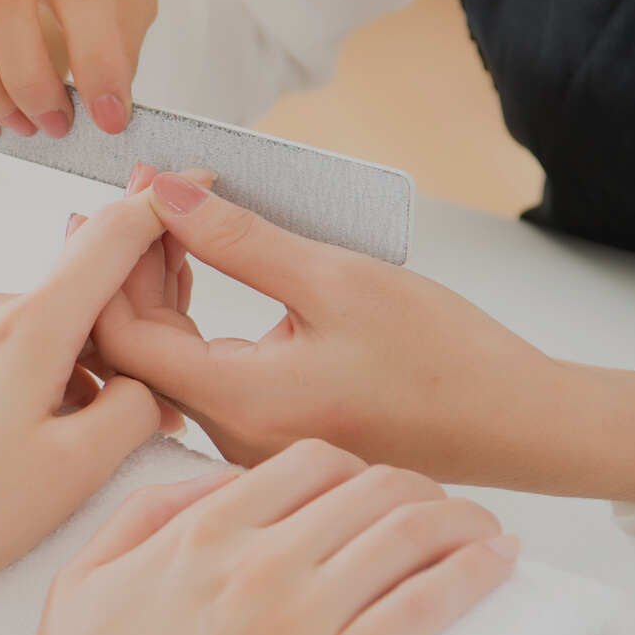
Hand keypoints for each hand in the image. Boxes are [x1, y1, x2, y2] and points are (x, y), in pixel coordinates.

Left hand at [0, 194, 176, 594]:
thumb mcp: (70, 474)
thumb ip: (133, 415)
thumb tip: (148, 386)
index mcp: (31, 326)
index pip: (111, 239)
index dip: (158, 210)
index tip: (190, 184)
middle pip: (63, 314)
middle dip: (87, 366)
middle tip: (78, 446)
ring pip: (10, 342)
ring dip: (29, 386)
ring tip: (5, 465)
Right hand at [0, 441, 515, 634]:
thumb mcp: (81, 582)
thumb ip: (141, 515)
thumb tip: (210, 482)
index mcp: (200, 532)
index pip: (306, 461)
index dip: (353, 463)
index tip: (372, 482)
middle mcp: (259, 559)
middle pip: (370, 487)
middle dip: (416, 485)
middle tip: (438, 505)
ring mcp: (302, 618)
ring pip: (408, 533)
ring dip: (460, 518)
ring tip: (485, 528)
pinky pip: (425, 607)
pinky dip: (473, 573)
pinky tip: (501, 563)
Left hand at [90, 170, 634, 506]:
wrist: (519, 426)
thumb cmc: (445, 358)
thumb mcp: (335, 278)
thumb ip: (238, 236)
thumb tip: (164, 192)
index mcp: (239, 402)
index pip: (122, 333)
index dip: (114, 252)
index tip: (139, 190)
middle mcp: (229, 437)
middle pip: (132, 349)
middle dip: (124, 265)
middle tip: (140, 193)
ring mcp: (244, 444)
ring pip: (160, 363)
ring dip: (153, 289)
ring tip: (167, 218)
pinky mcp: (264, 436)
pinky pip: (195, 377)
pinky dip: (185, 320)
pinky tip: (196, 271)